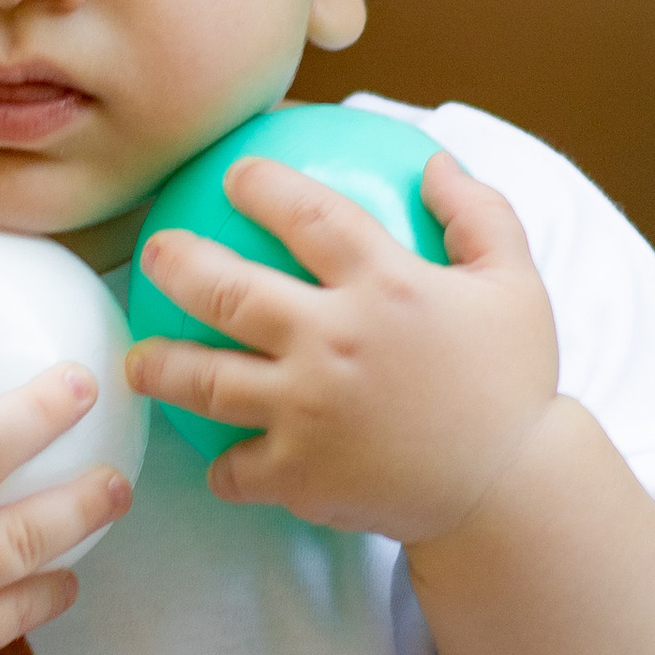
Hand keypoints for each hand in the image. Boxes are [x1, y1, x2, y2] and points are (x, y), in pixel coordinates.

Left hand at [127, 150, 557, 541]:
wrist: (512, 492)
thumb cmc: (515, 383)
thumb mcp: (516, 284)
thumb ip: (477, 213)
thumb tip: (434, 161)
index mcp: (383, 285)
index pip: (305, 212)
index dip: (261, 184)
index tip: (237, 175)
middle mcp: (332, 341)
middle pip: (224, 290)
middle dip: (175, 261)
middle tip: (156, 252)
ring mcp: (307, 411)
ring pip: (204, 379)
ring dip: (159, 364)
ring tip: (139, 359)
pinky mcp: (298, 474)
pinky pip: (235, 468)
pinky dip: (222, 466)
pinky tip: (218, 458)